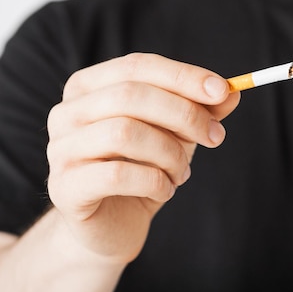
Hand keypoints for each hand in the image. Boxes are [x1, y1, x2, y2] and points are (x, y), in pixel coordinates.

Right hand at [46, 53, 239, 263]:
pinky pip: (116, 175)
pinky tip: (165, 190)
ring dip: (170, 154)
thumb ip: (202, 109)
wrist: (112, 225)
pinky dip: (154, 182)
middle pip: (130, 95)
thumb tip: (232, 92)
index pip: (138, 66)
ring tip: (183, 172)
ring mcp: (60, 149)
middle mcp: (67, 112)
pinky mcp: (65, 188)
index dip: (183, 76)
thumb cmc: (143, 167)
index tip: (223, 91)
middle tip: (216, 137)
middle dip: (184, 114)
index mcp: (90, 86)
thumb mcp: (177, 132)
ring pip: (124, 133)